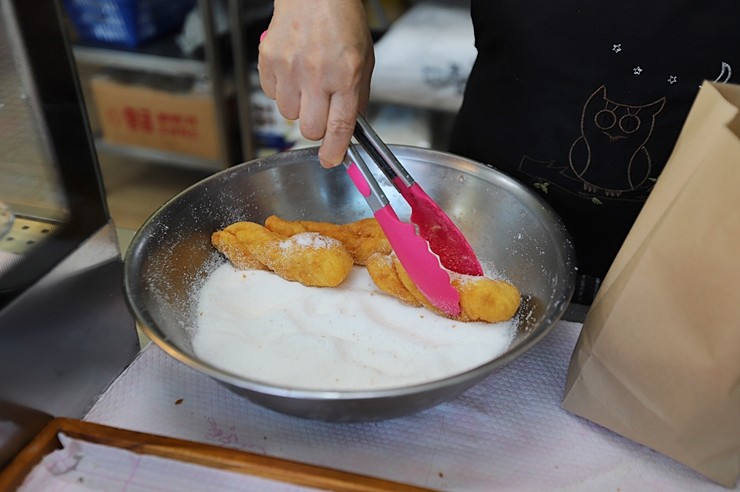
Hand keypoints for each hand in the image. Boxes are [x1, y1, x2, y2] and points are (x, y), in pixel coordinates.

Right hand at [258, 0, 373, 167]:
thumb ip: (358, 96)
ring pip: (289, 115)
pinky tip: (293, 71)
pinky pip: (272, 95)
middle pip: (309, 129)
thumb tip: (350, 127)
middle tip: (321, 112)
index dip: (334, 150)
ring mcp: (289, 68)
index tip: (331, 160)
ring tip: (307, 82)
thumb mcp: (364, 59)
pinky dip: (282, 90)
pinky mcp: (269, 61)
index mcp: (346, 75)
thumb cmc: (341, 21)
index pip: (339, 126)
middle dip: (316, 129)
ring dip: (299, 107)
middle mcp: (317, 75)